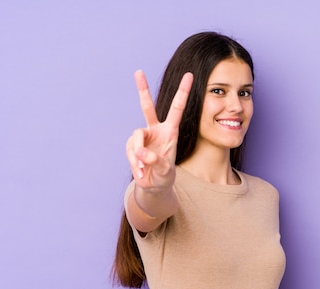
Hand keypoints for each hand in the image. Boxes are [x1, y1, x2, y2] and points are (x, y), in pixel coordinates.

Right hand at [126, 70, 192, 189]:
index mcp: (170, 131)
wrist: (153, 186)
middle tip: (138, 72)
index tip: (189, 75)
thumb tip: (141, 153)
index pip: (176, 108)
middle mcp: (155, 130)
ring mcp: (142, 137)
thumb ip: (156, 162)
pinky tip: (141, 172)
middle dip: (142, 89)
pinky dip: (135, 164)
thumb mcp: (165, 171)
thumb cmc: (164, 176)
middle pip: (147, 107)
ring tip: (144, 169)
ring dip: (138, 155)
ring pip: (136, 138)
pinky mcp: (131, 146)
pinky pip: (130, 152)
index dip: (183, 92)